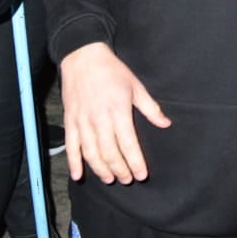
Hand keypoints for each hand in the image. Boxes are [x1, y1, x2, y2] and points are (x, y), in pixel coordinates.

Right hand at [61, 43, 170, 183]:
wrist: (83, 58)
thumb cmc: (112, 71)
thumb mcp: (136, 86)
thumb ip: (150, 108)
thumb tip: (165, 124)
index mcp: (119, 111)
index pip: (128, 144)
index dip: (135, 162)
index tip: (141, 175)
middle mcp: (100, 119)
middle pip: (110, 152)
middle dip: (120, 169)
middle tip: (127, 180)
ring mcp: (83, 122)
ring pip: (91, 153)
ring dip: (100, 169)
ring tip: (110, 179)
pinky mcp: (71, 121)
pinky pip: (71, 146)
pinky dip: (73, 163)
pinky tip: (78, 175)